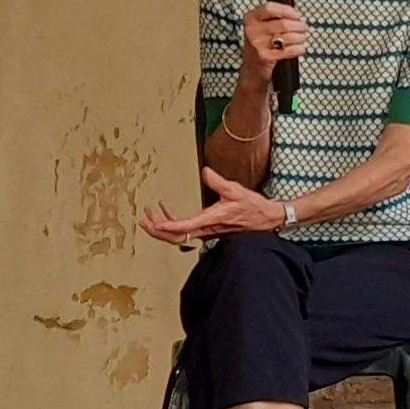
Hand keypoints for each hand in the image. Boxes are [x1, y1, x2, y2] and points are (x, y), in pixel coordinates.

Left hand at [143, 167, 290, 248]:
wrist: (265, 218)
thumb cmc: (252, 206)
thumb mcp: (236, 190)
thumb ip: (219, 182)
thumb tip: (205, 172)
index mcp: (212, 219)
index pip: (187, 226)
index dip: (170, 225)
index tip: (156, 222)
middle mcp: (207, 229)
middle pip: (177, 237)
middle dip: (158, 230)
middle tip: (144, 220)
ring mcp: (206, 231)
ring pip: (179, 236)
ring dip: (162, 228)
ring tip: (150, 216)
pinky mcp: (207, 229)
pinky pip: (185, 230)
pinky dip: (173, 222)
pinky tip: (168, 210)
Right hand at [236, 3, 308, 92]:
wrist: (253, 69)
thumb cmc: (261, 45)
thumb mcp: (262, 27)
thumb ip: (276, 18)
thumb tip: (297, 15)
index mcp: (251, 19)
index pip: (270, 8)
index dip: (287, 10)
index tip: (296, 15)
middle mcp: (252, 30)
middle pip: (283, 23)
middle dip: (299, 25)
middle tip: (304, 28)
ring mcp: (258, 44)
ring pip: (289, 36)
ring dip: (301, 37)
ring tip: (302, 38)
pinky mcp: (266, 57)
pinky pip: (290, 50)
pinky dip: (299, 48)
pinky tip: (299, 48)